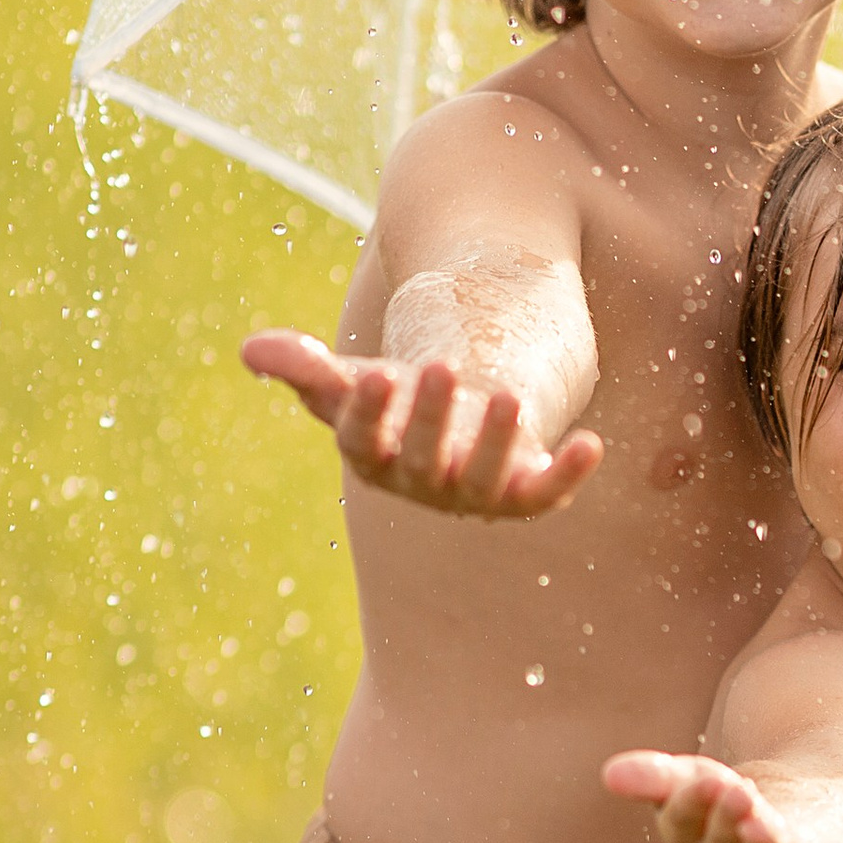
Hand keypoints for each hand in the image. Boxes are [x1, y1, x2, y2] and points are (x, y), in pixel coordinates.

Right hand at [243, 329, 601, 518]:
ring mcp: (476, 493)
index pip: (363, 443)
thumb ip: (306, 368)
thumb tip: (251, 349)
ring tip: (504, 392)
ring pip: (484, 479)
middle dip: (431, 417)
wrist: (466, 414)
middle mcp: (424, 485)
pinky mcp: (525, 494)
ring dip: (496, 441)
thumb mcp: (356, 377)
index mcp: (376, 460)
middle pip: (422, 459)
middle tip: (441, 364)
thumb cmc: (403, 398)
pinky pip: (546, 494)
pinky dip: (568, 474)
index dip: (367, 412)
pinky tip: (591, 444)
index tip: (373, 373)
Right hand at [603, 750, 833, 842]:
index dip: (692, 803)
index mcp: (692, 840)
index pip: (682, 825)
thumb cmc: (729, 814)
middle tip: (736, 790)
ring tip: (762, 824)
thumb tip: (609, 773)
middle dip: (727, 819)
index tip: (705, 778)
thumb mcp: (695, 783)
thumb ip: (656, 777)